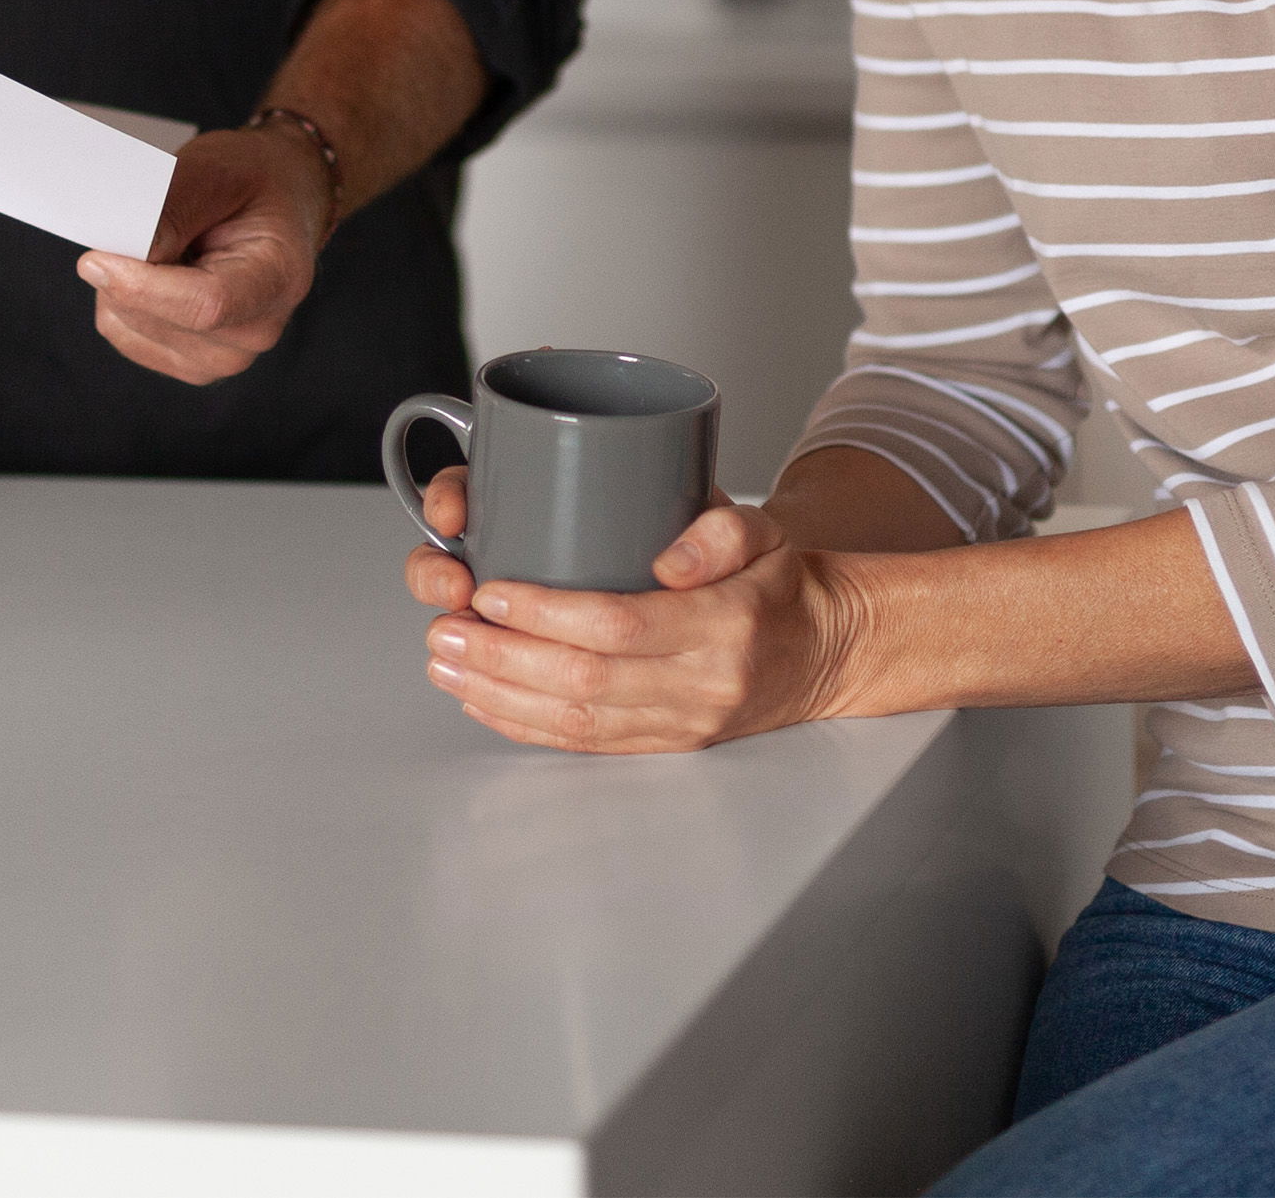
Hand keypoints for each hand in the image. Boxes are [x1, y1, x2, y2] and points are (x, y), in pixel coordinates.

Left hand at [77, 118, 331, 384]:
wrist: (278, 203)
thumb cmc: (255, 183)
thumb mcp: (220, 172)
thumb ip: (175, 208)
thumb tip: (128, 253)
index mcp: (278, 279)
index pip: (205, 304)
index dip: (143, 286)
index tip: (95, 258)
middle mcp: (257, 330)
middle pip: (159, 319)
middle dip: (124, 272)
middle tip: (132, 225)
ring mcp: (223, 356)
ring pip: (129, 325)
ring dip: (122, 281)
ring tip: (164, 245)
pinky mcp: (188, 362)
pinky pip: (121, 330)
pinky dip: (119, 297)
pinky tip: (155, 269)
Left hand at [407, 493, 863, 753]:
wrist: (829, 649)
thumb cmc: (782, 582)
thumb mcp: (766, 530)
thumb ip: (721, 531)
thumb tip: (667, 558)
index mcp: (724, 625)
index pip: (620, 625)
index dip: (546, 613)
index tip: (492, 591)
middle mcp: (701, 685)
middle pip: (584, 681)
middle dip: (502, 658)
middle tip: (446, 629)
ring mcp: (682, 723)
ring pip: (576, 722)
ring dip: (499, 696)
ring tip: (446, 664)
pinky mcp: (667, 744)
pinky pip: (586, 744)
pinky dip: (525, 725)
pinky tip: (483, 702)